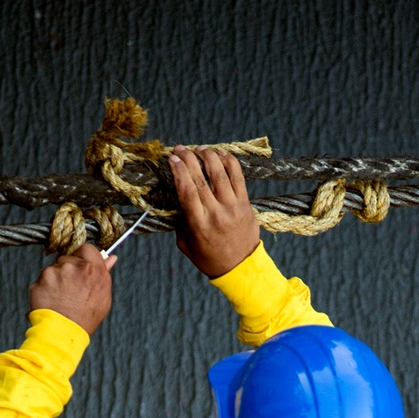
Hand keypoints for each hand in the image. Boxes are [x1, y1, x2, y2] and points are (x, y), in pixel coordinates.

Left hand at [29, 244, 116, 335]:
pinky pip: (42, 279)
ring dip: (56, 278)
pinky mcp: (41, 279)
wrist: (63, 334)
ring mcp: (56, 272)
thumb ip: (105, 273)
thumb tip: (111, 258)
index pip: (87, 248)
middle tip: (71, 289)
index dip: (82, 257)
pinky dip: (45, 288)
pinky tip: (52, 300)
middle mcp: (75, 267)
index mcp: (94, 270)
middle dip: (68, 269)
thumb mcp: (103, 298)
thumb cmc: (86, 318)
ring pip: (55, 268)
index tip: (81, 266)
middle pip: (69, 258)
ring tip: (61, 298)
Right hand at [169, 145, 259, 277]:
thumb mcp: (186, 244)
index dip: (179, 170)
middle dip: (188, 158)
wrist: (240, 268)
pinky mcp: (245, 204)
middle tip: (180, 148)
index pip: (187, 190)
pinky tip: (221, 154)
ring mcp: (233, 208)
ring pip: (220, 173)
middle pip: (200, 178)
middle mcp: (216, 214)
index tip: (172, 159)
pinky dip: (229, 162)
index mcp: (199, 225)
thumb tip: (177, 195)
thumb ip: (181, 221)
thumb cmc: (209, 258)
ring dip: (209, 156)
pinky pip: (238, 177)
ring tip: (200, 149)